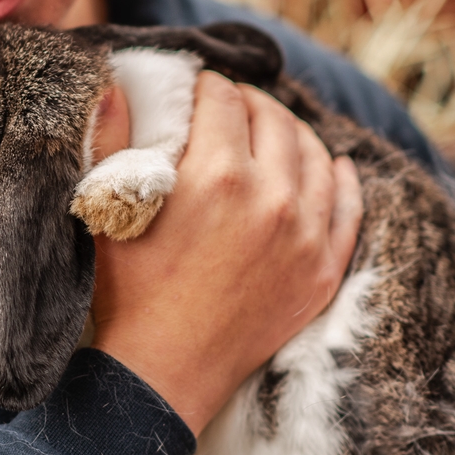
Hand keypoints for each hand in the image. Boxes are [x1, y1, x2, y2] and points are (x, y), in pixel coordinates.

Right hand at [87, 71, 361, 435]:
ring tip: (271, 128)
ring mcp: (305, 235)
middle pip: (273, 119)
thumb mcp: (106, 209)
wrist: (163, 369)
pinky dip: (343, 177)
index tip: (198, 87)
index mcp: (216, 176)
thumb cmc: (127, 288)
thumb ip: (110, 138)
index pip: (224, 101)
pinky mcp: (323, 269)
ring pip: (316, 154)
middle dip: (249, 101)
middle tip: (230, 104)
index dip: (208, 85)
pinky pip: (348, 206)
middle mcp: (271, 197)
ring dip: (293, 130)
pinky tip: (335, 164)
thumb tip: (109, 86)